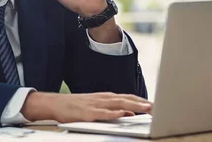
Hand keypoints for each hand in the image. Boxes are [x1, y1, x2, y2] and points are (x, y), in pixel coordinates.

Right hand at [21, 92, 151, 122]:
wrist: (54, 104)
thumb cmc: (74, 106)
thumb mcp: (95, 106)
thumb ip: (111, 108)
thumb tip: (128, 112)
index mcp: (105, 97)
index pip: (127, 97)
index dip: (142, 100)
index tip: (156, 105)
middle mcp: (102, 98)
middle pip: (126, 99)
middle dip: (143, 103)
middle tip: (158, 107)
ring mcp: (95, 104)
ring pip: (118, 103)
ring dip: (134, 105)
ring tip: (147, 108)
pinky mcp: (87, 112)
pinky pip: (103, 112)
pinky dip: (114, 112)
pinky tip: (124, 113)